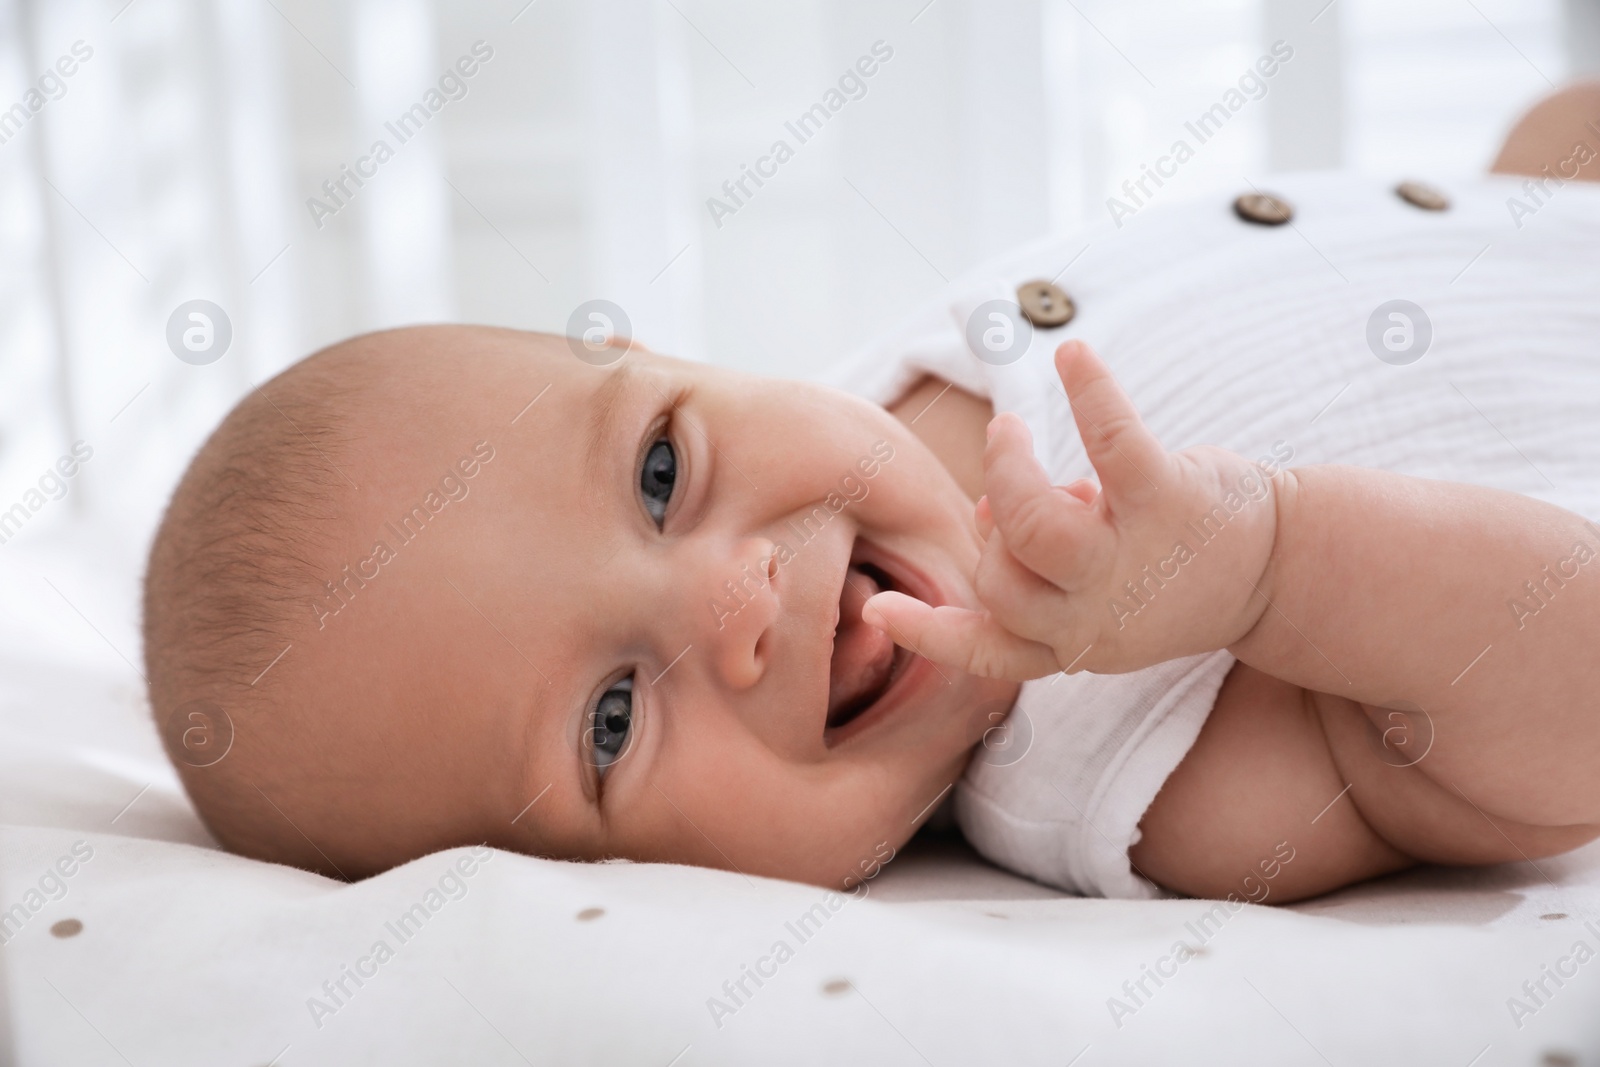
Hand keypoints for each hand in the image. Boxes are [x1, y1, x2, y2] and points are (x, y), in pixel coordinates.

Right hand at [863, 340, 1282, 679]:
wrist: (1282, 570)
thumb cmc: (1172, 574)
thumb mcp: (1102, 594)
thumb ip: (1039, 569)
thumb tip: (987, 514)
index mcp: (1075, 642)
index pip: (991, 653)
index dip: (929, 635)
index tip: (877, 612)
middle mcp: (1098, 616)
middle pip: (999, 579)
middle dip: (993, 521)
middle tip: (1012, 472)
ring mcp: (1132, 561)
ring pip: (1032, 526)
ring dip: (1008, 467)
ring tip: (1011, 427)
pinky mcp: (1168, 503)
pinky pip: (1113, 443)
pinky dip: (1090, 391)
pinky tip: (1073, 354)